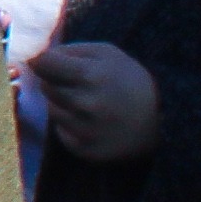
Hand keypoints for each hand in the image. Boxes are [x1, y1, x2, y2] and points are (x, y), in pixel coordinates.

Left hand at [32, 37, 157, 162]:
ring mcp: (87, 130)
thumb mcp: (107, 54)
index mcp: (92, 75)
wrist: (164, 121)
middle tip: (77, 83)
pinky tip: (91, 122)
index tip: (46, 62)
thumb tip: (36, 58)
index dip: (42, 60)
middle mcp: (87, 104)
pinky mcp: (87, 151)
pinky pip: (62, 133)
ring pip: (52, 110)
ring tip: (87, 102)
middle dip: (55, 82)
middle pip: (46, 87)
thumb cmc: (131, 80)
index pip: (43, 63)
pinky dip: (70, 126)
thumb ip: (71, 51)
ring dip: (62, 104)